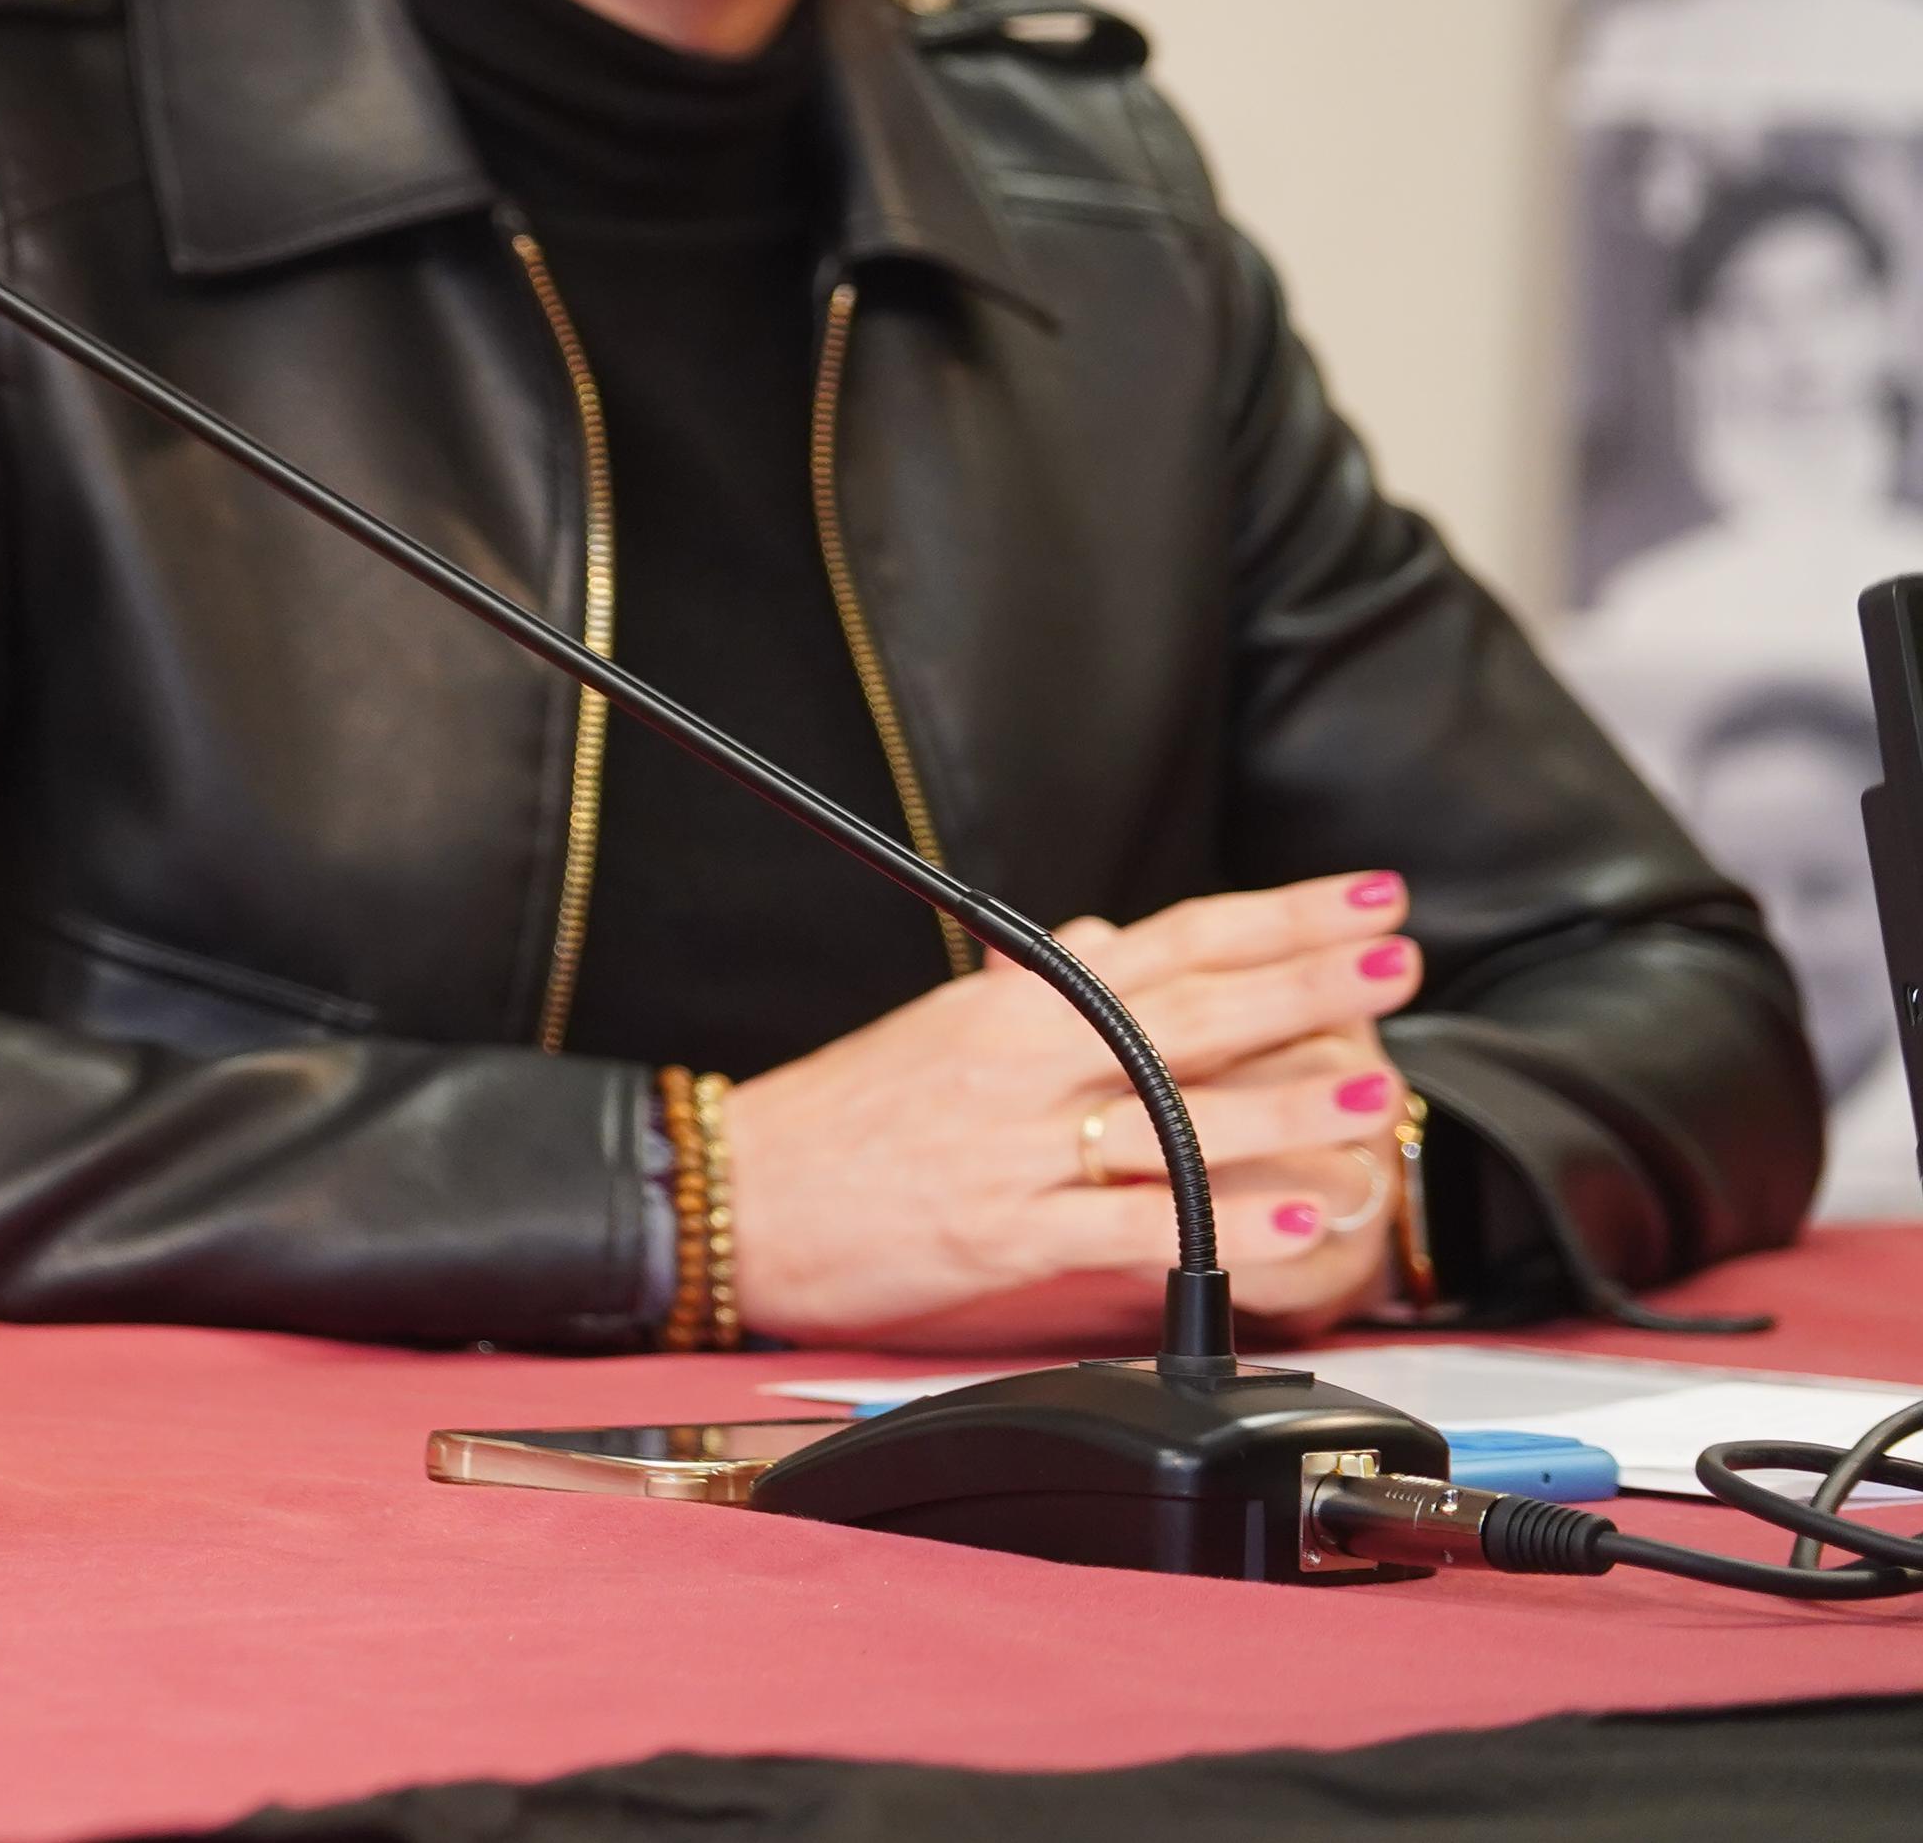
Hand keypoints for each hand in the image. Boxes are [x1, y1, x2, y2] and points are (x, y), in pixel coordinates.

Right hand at [728, 869, 1419, 1348]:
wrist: (729, 1196)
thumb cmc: (837, 1118)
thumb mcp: (938, 1030)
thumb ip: (1035, 984)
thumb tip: (1111, 934)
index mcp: (1014, 1002)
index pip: (1174, 939)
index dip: (1279, 916)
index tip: (1367, 897)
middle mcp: (1024, 1060)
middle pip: (1189, 1008)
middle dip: (1306, 982)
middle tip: (1399, 958)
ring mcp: (1017, 1147)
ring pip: (1173, 1111)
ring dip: (1286, 1097)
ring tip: (1379, 1086)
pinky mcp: (1004, 1231)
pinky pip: (1132, 1220)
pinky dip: (1220, 1218)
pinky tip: (1293, 1216)